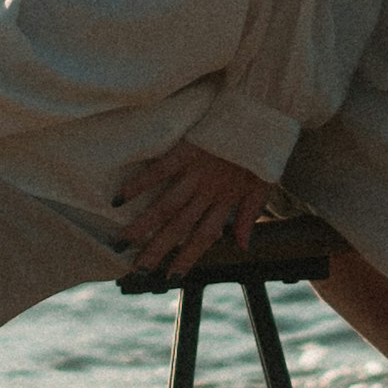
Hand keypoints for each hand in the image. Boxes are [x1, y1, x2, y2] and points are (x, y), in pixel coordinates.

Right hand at [111, 139, 265, 279]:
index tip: (170, 276)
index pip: (204, 237)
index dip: (187, 257)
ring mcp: (197, 171)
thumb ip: (248, 216)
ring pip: (167, 205)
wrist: (266, 110)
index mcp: (227, 200)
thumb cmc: (263, 148)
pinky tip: (121, 197)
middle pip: (180, 226)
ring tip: (123, 242)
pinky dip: (141, 183)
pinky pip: (161, 170)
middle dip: (158, 250)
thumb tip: (240, 247)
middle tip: (138, 270)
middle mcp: (209, 190)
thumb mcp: (263, 185)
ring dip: (144, 225)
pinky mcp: (187, 150)